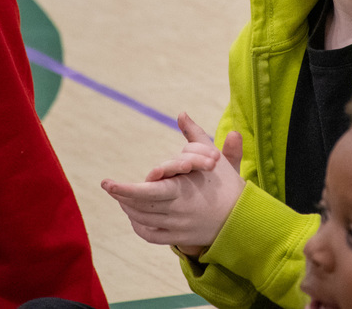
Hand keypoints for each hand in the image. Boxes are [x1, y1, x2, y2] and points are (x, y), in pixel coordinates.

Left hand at [102, 112, 244, 252]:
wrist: (243, 218)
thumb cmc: (226, 183)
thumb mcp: (213, 157)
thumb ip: (196, 135)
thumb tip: (181, 113)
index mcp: (184, 190)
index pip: (147, 192)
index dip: (125, 189)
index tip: (107, 183)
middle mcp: (178, 210)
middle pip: (140, 206)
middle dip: (121, 195)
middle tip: (108, 185)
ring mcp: (177, 227)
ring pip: (142, 219)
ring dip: (128, 207)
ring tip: (121, 195)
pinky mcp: (178, 238)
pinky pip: (150, 235)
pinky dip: (138, 225)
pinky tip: (133, 214)